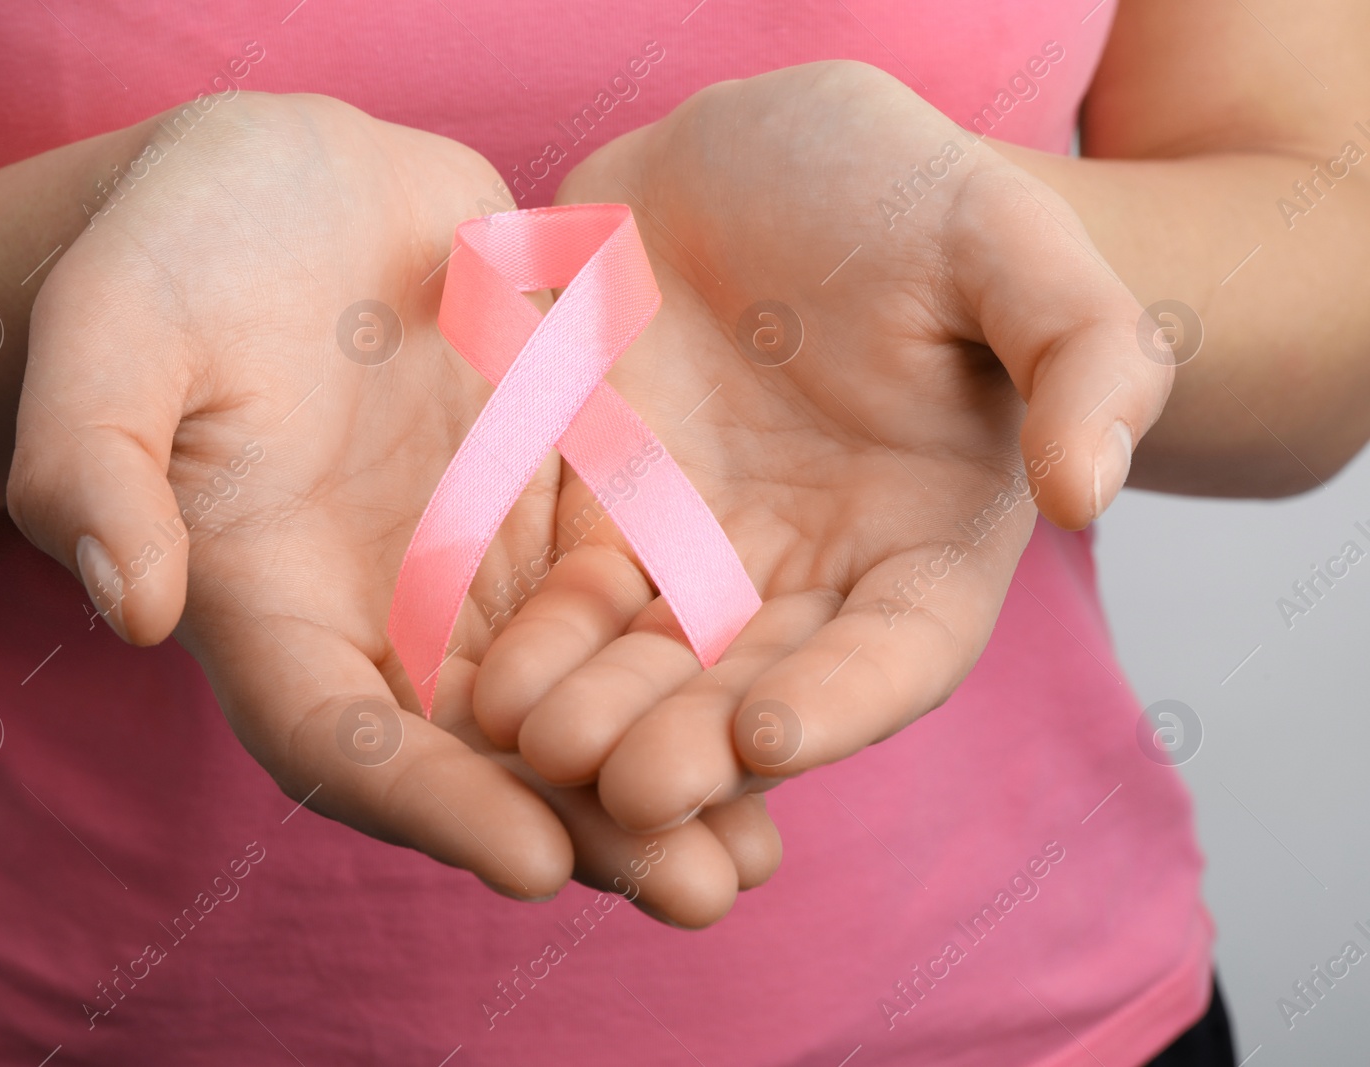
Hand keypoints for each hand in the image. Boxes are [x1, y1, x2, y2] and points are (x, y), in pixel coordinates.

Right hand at [6, 92, 776, 925]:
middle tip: (697, 893)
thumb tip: (130, 608)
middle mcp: (377, 614)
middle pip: (479, 754)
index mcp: (265, 602)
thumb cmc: (180, 246)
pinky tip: (777, 709)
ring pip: (570, 702)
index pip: (339, 735)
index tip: (538, 865)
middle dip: (585, 828)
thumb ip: (96, 460)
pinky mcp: (549, 508)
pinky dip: (688, 664)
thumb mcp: (112, 327)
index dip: (431, 804)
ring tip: (758, 848)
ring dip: (659, 777)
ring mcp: (471, 567)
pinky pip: (625, 603)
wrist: (291, 182)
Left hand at [473, 62, 1171, 832]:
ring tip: (538, 745)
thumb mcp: (1010, 243)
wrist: (754, 154)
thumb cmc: (904, 192)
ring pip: (646, 664)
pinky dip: (530, 645)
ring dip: (597, 717)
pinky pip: (561, 599)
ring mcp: (695, 556)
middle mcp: (809, 577)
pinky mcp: (600, 520)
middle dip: (696, 744)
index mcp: (926, 541)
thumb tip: (1085, 491)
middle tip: (631, 789)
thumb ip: (1081, 355)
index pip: (901, 647)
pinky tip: (480, 683)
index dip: (848, 697)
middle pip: (756, 687)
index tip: (775, 731)